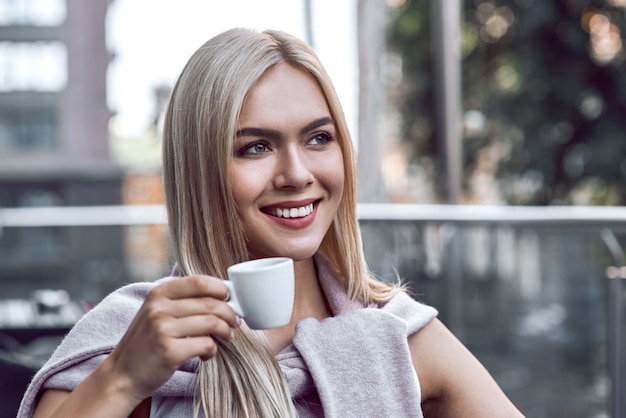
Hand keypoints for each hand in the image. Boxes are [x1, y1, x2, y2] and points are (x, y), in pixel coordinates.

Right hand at [105, 275, 239, 400]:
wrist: (122, 375)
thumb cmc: (147, 342)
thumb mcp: (157, 312)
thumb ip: (183, 301)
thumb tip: (223, 295)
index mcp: (158, 293)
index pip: (199, 282)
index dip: (220, 289)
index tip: (229, 299)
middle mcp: (159, 308)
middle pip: (210, 303)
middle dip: (229, 313)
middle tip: (235, 322)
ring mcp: (163, 329)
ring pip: (211, 323)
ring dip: (225, 331)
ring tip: (226, 337)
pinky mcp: (169, 351)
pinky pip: (206, 344)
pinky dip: (213, 349)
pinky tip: (207, 354)